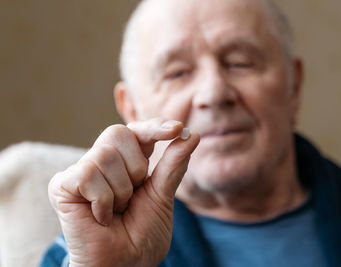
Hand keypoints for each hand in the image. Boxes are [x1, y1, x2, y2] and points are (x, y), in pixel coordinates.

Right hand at [48, 119, 199, 266]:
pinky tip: (100, 217)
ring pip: (104, 155)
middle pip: (118, 133)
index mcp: (127, 161)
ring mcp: (81, 172)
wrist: (124, 265)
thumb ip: (173, 164)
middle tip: (132, 197)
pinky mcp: (62, 186)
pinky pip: (88, 174)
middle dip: (135, 168)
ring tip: (116, 211)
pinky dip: (103, 200)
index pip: (137, 132)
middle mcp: (102, 161)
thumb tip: (191, 134)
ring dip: (120, 191)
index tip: (176, 128)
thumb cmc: (141, 234)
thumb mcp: (163, 196)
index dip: (154, 127)